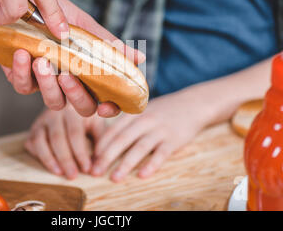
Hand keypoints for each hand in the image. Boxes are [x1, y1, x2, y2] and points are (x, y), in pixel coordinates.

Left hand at [0, 0, 145, 117]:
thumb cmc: (54, 12)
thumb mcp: (83, 25)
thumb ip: (107, 44)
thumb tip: (139, 58)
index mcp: (89, 72)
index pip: (106, 100)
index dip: (110, 109)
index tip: (106, 105)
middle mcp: (71, 82)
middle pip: (82, 107)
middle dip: (76, 95)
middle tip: (67, 75)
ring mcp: (47, 83)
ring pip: (54, 102)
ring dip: (48, 85)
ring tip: (42, 61)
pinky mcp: (22, 78)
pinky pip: (24, 87)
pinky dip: (22, 72)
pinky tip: (22, 54)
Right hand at [24, 103, 104, 179]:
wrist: (69, 103)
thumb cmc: (86, 119)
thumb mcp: (97, 125)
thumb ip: (100, 144)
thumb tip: (98, 168)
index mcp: (73, 110)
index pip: (75, 134)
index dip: (80, 153)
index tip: (87, 169)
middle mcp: (55, 113)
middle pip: (57, 138)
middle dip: (65, 159)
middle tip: (72, 176)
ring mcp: (42, 120)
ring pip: (41, 141)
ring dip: (49, 159)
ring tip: (59, 173)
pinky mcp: (34, 129)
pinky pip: (31, 143)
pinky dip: (38, 156)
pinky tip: (48, 166)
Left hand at [91, 89, 207, 181]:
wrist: (192, 104)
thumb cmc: (162, 111)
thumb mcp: (142, 110)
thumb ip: (125, 123)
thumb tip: (104, 140)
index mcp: (134, 114)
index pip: (113, 130)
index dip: (100, 145)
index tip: (90, 159)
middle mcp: (145, 120)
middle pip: (122, 139)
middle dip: (106, 157)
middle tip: (95, 171)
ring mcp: (160, 130)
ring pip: (140, 147)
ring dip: (125, 164)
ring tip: (114, 178)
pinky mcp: (174, 140)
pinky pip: (161, 154)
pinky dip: (152, 164)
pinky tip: (142, 175)